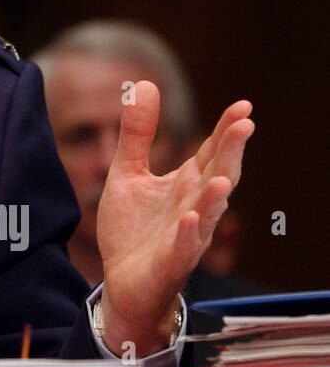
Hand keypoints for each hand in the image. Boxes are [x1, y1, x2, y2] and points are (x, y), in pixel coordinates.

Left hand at [97, 81, 253, 354]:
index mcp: (186, 184)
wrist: (121, 282)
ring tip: (222, 175)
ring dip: (215, 196)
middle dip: (231, 153)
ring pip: (207, 214)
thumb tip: (145, 84)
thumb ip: (137, 134)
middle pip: (218, 176)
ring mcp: (185, 235)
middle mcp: (193, 206)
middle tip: (244, 125)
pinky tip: (190, 218)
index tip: (242, 106)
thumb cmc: (132, 229)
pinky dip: (187, 233)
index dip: (226, 131)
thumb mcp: (128, 173)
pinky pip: (183, 247)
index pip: (211, 152)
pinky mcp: (170, 261)